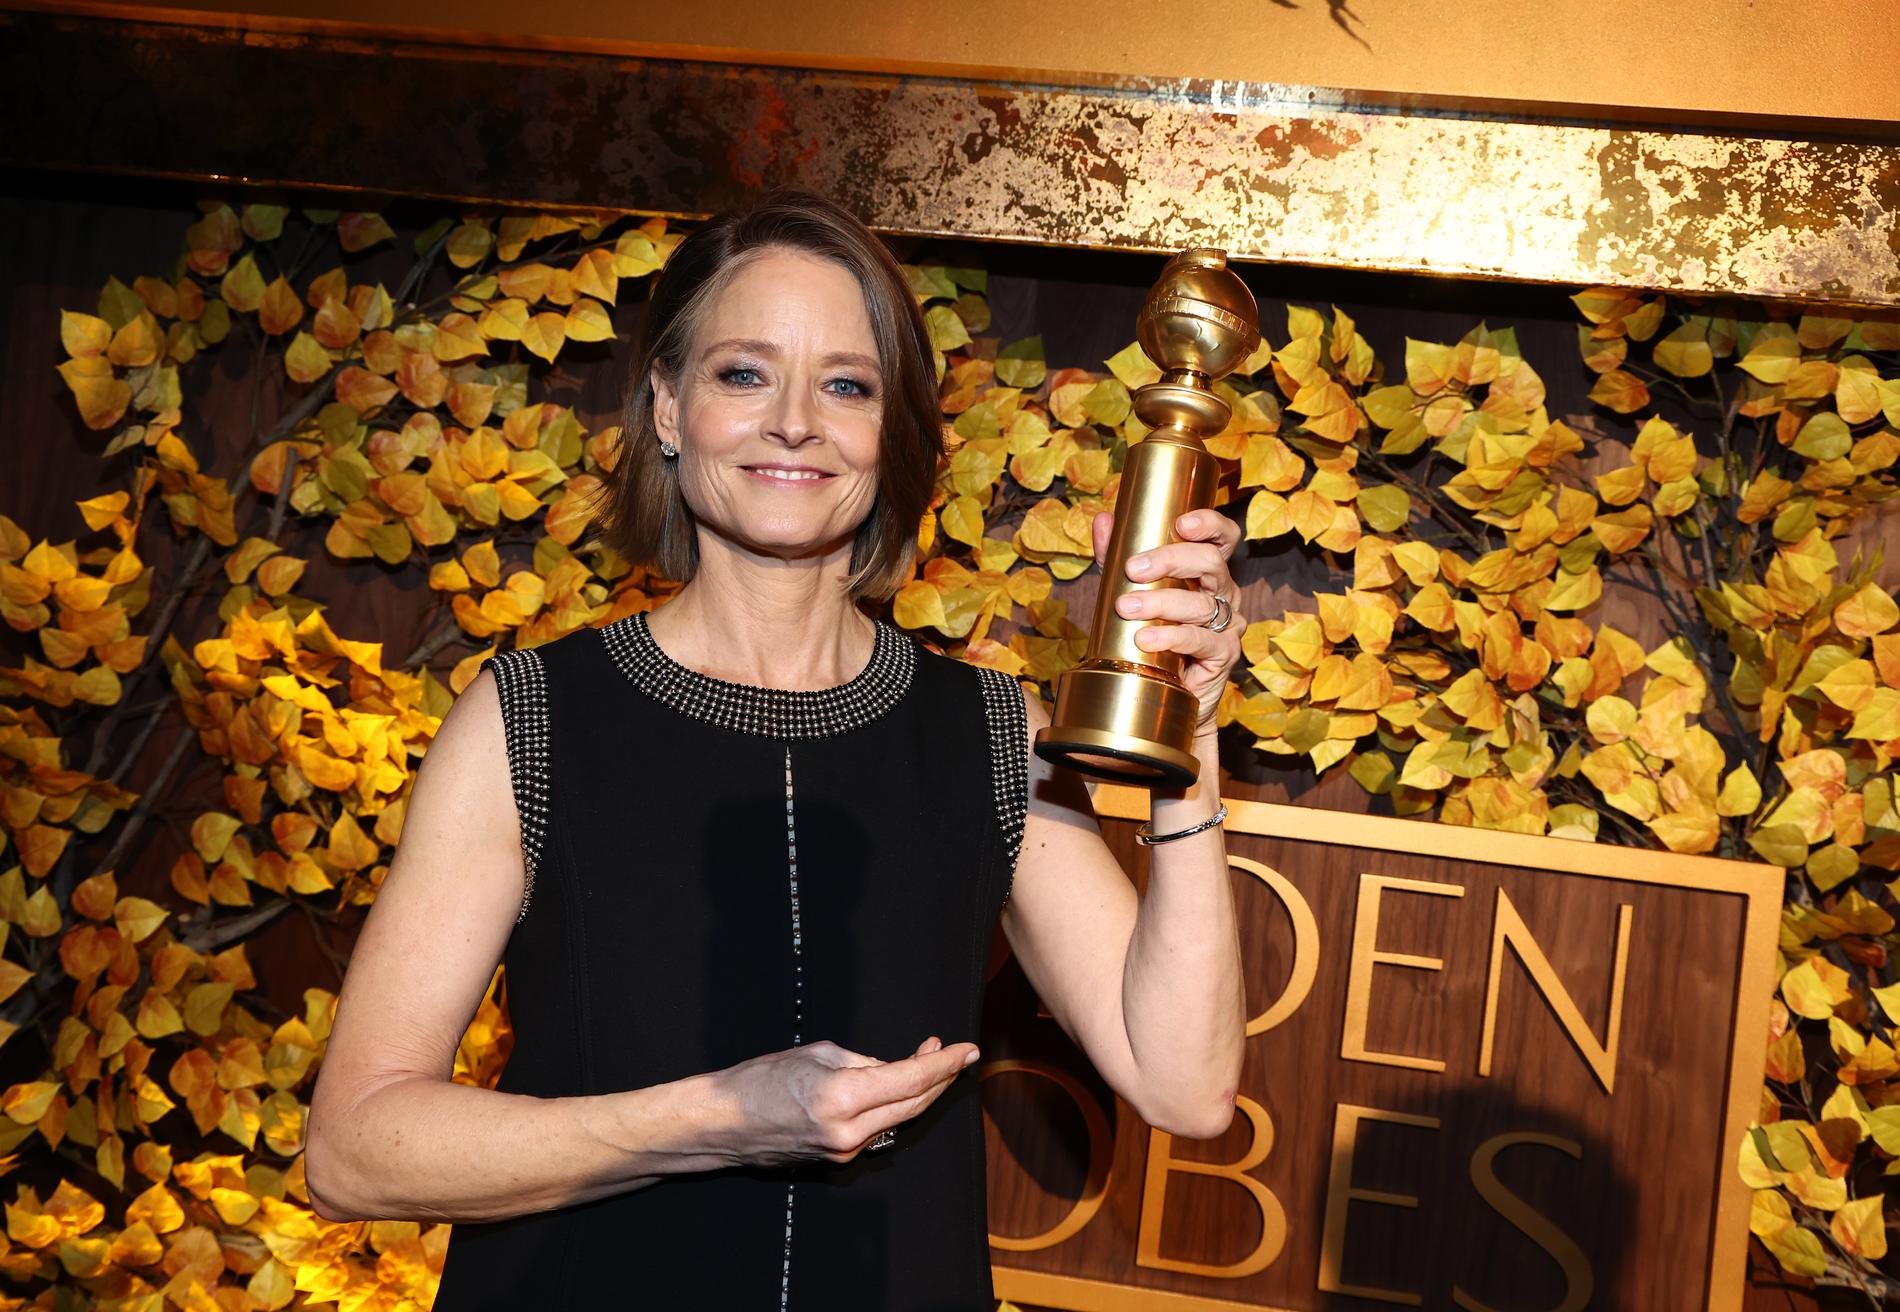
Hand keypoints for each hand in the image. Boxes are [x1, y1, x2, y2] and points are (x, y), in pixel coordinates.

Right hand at [708, 1035, 978, 1166]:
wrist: (721, 1123)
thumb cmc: (759, 1080)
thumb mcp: (817, 1055)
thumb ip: (863, 1063)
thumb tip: (894, 1070)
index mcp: (843, 1098)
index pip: (911, 1080)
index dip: (944, 1063)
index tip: (967, 1050)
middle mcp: (849, 1133)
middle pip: (914, 1106)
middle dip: (939, 1078)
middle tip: (953, 1053)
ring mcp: (844, 1152)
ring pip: (898, 1119)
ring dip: (916, 1091)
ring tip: (922, 1058)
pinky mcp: (836, 1160)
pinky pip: (876, 1129)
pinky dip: (890, 1107)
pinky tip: (890, 1086)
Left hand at [1093, 507, 1247, 730]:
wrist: (1161, 692)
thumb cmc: (1149, 634)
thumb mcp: (1128, 590)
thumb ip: (1115, 556)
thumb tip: (1104, 520)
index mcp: (1206, 572)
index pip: (1222, 538)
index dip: (1210, 525)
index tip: (1181, 523)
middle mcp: (1223, 593)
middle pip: (1210, 563)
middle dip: (1170, 560)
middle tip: (1132, 569)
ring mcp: (1227, 624)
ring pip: (1201, 604)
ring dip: (1160, 603)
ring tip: (1126, 608)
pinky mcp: (1224, 654)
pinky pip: (1201, 640)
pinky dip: (1171, 638)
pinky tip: (1147, 639)